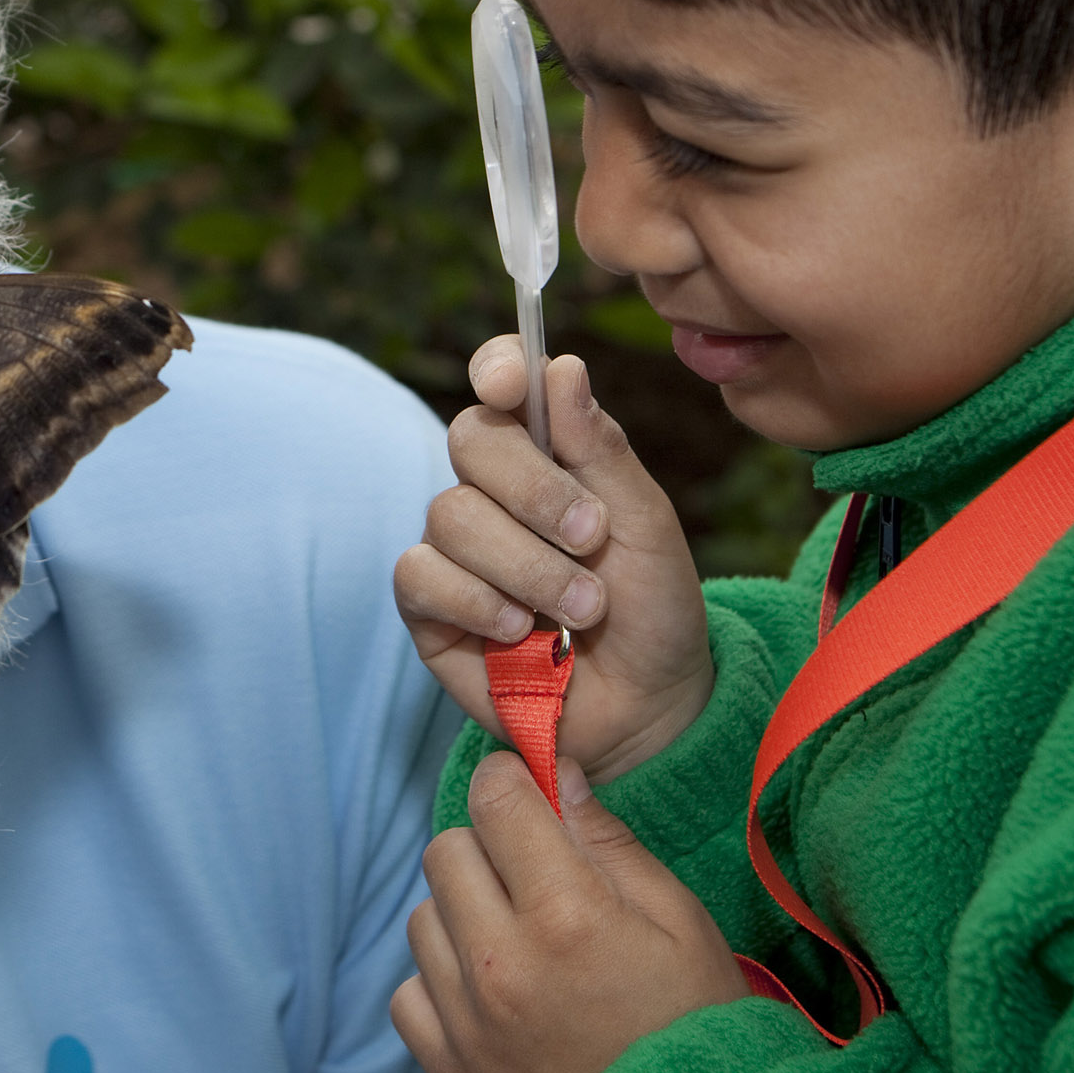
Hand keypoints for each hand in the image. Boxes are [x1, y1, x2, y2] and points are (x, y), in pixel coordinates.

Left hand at [392, 753, 748, 1072]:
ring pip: (422, 918)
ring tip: (516, 940)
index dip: (509, 782)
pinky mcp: (451, 1071)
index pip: (495, 802)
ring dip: (462, 913)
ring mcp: (469, 1023)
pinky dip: (440, 983)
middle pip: (446, 851)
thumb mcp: (678, 918)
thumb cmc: (695, 1022)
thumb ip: (607, 842)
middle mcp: (503, 964)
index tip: (522, 791)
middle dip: (486, 847)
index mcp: (567, 915)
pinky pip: (408, 992)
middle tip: (530, 876)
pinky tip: (490, 991)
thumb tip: (557, 776)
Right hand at [394, 339, 710, 781]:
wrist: (648, 706)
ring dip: (526, 564)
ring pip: (450, 514)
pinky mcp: (429, 608)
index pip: (502, 383)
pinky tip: (519, 630)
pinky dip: (476, 599)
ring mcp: (455, 548)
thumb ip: (600, 448)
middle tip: (593, 536)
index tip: (510, 383)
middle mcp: (492, 489)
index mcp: (548, 451)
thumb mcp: (646, 524)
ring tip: (584, 607)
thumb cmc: (652, 608)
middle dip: (533, 488)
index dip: (497, 368)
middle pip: (470, 439)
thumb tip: (562, 367)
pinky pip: (420, 576)